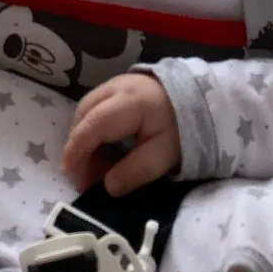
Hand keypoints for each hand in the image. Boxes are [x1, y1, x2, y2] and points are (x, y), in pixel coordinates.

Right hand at [63, 74, 180, 195]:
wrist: (197, 101)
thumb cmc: (181, 129)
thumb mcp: (164, 156)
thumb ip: (136, 171)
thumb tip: (108, 187)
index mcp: (130, 102)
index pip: (93, 125)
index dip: (78, 152)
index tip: (75, 179)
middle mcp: (115, 87)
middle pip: (83, 115)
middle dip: (77, 148)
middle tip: (83, 178)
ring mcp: (113, 83)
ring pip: (84, 111)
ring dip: (82, 139)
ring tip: (92, 167)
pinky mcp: (114, 87)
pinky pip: (92, 108)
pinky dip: (90, 130)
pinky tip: (100, 150)